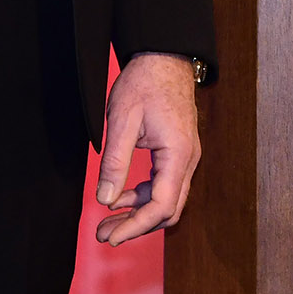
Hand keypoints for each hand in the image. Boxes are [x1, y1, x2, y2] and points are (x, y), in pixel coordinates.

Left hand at [95, 53, 202, 245]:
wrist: (165, 57)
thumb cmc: (146, 82)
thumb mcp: (123, 120)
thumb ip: (115, 162)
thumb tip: (104, 198)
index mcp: (178, 154)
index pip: (160, 205)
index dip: (135, 226)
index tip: (111, 236)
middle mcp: (188, 160)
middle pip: (168, 210)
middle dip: (136, 226)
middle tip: (104, 234)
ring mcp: (186, 157)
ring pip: (166, 200)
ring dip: (138, 214)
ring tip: (107, 219)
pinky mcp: (179, 153)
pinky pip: (164, 185)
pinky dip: (142, 197)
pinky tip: (118, 196)